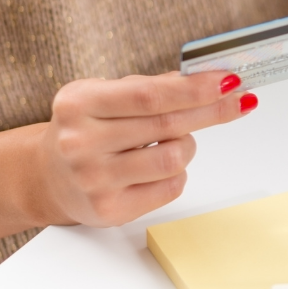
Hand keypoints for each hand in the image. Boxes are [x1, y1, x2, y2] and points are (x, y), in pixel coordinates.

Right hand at [25, 71, 255, 226]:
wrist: (48, 176)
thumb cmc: (86, 129)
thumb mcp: (104, 96)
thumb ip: (151, 88)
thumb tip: (207, 79)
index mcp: (78, 104)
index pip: (149, 95)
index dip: (194, 88)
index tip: (227, 80)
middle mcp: (81, 142)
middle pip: (167, 125)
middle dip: (212, 110)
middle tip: (239, 100)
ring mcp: (94, 180)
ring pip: (173, 158)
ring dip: (187, 145)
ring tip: (175, 140)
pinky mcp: (109, 209)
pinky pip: (170, 187)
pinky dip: (177, 173)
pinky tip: (159, 167)